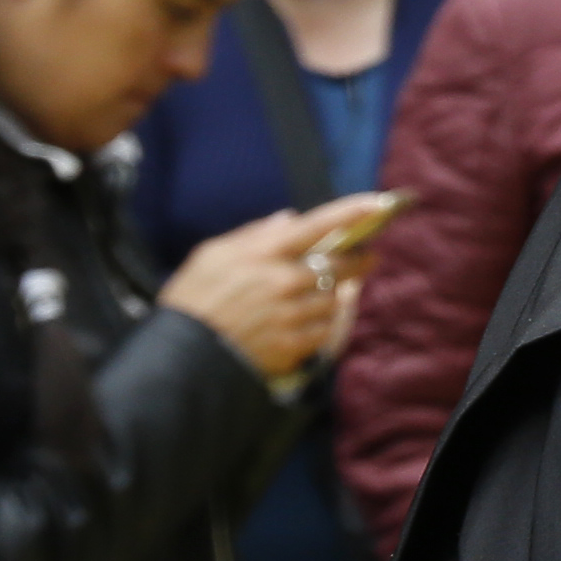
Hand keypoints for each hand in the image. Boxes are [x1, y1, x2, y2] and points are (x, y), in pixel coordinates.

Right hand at [159, 201, 376, 384]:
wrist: (182, 357)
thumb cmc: (192, 300)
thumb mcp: (211, 254)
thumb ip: (254, 234)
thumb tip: (290, 218)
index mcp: (263, 253)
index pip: (318, 225)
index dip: (353, 211)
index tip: (379, 204)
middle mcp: (283, 281)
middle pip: (341, 265)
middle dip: (359, 260)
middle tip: (366, 257)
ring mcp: (292, 314)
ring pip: (335, 299)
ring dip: (335, 296)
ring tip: (320, 296)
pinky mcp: (295, 345)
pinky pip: (326, 329)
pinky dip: (323, 324)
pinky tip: (307, 323)